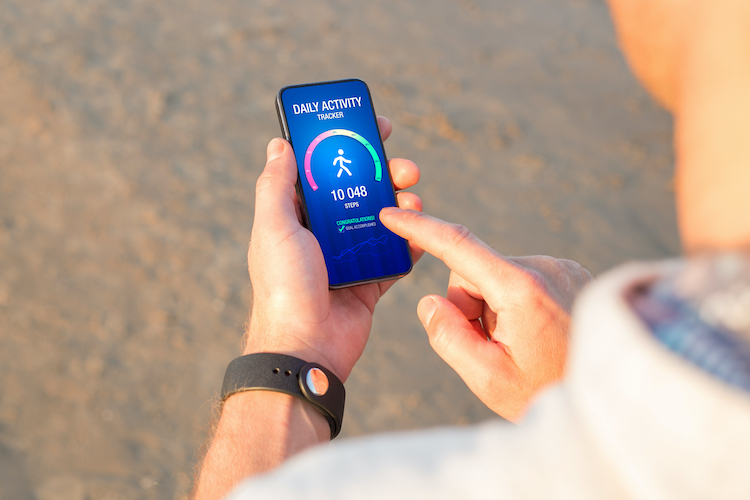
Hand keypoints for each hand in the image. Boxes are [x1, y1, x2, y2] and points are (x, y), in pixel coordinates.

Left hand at [244, 117, 422, 381]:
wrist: (305, 349)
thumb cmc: (284, 287)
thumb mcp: (274, 228)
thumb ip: (276, 185)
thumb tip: (279, 143)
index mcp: (296, 216)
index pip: (323, 169)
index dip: (347, 145)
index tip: (372, 127)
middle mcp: (322, 232)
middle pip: (360, 191)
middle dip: (385, 173)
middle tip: (406, 167)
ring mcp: (347, 257)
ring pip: (382, 220)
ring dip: (402, 205)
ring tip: (415, 201)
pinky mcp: (369, 281)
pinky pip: (396, 256)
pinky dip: (412, 244)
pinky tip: (423, 235)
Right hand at [380, 208, 592, 420]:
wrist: (608, 400)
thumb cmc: (546, 393)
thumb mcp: (487, 378)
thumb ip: (448, 337)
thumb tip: (430, 301)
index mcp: (521, 288)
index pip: (458, 246)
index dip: (419, 228)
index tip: (391, 213)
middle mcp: (545, 267)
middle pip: (473, 270)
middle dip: (468, 304)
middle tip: (490, 346)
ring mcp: (562, 268)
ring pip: (496, 275)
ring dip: (493, 306)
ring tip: (518, 344)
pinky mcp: (571, 274)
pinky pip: (521, 278)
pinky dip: (514, 302)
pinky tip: (535, 334)